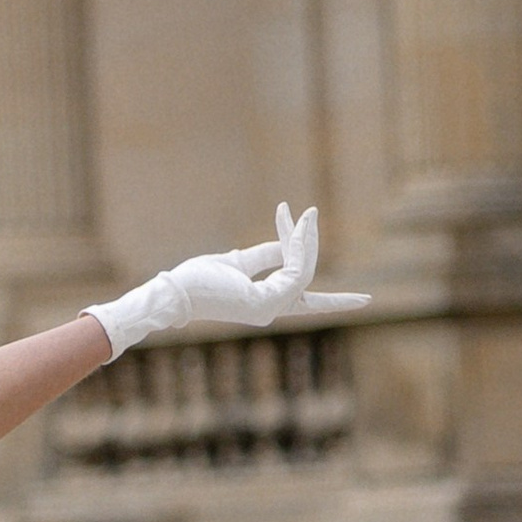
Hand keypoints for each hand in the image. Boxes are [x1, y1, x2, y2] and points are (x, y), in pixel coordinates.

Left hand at [85, 205, 369, 360]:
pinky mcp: (266, 303)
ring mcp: (269, 309)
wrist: (174, 292)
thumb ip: (263, 255)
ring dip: (303, 240)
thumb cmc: (197, 280)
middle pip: (304, 275)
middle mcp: (270, 309)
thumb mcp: (235, 262)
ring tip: (305, 214)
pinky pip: (295, 272)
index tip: (347, 273)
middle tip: (310, 212)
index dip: (324, 283)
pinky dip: (298, 248)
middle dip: (308, 244)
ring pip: (302, 270)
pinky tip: (297, 225)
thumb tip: (287, 245)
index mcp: (264, 302)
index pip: (304, 296)